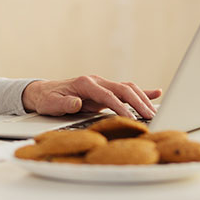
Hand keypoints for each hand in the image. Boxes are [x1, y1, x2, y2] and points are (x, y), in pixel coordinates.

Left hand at [21, 75, 160, 118]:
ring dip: (142, 99)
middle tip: (151, 117)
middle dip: (138, 103)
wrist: (44, 92)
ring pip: (128, 88)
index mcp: (85, 84)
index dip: (121, 107)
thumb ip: (64, 103)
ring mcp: (102, 84)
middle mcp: (96, 81)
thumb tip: (76, 103)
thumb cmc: (48, 99)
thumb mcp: (51, 104)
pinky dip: (141, 92)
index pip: (108, 95)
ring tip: (154, 113)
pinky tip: (155, 93)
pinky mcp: (105, 90)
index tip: (131, 119)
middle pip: (123, 89)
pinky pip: (125, 90)